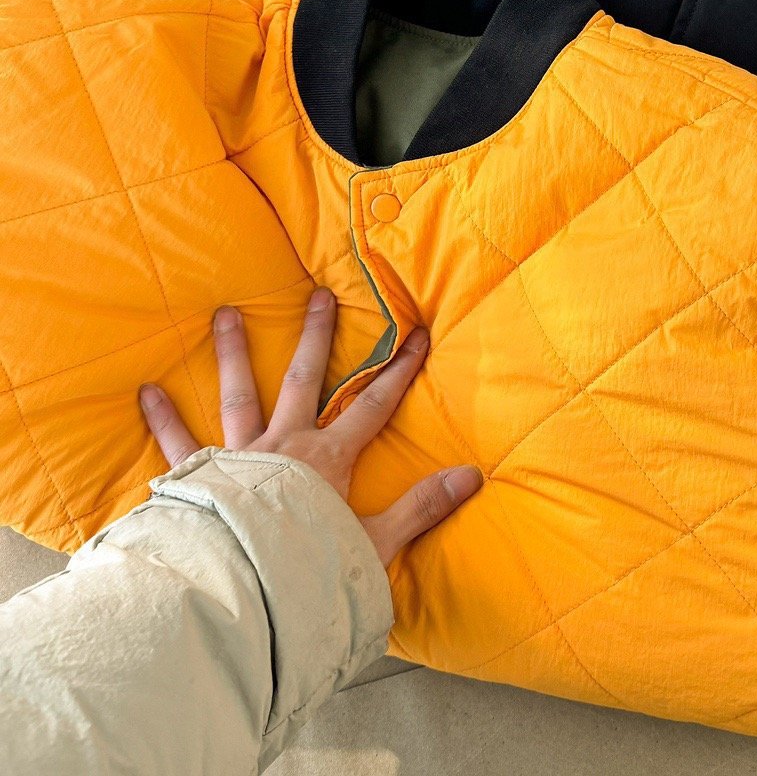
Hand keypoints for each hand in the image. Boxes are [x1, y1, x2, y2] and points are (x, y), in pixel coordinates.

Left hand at [138, 287, 481, 564]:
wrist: (244, 596)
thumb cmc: (311, 572)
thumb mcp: (377, 542)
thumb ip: (423, 506)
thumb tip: (474, 475)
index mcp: (328, 458)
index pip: (374, 406)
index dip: (399, 370)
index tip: (417, 335)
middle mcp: (284, 444)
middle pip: (304, 379)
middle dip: (316, 336)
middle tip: (319, 295)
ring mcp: (239, 456)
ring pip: (240, 395)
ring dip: (235, 353)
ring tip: (227, 314)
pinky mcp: (200, 479)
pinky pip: (180, 445)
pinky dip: (165, 420)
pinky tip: (147, 392)